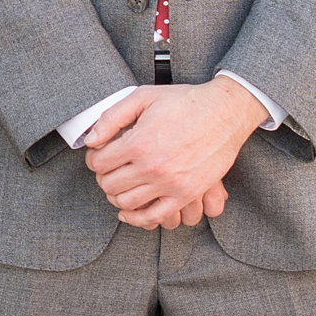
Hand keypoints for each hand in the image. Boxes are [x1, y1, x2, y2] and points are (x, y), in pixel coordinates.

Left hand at [83, 79, 266, 229]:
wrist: (225, 112)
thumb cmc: (184, 102)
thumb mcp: (143, 97)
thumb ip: (112, 117)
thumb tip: (90, 140)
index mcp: (139, 142)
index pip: (99, 163)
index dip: (94, 159)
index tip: (99, 155)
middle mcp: (152, 166)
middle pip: (109, 184)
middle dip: (104, 176)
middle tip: (110, 169)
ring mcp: (170, 183)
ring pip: (126, 203)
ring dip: (117, 195)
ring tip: (121, 184)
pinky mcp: (186, 194)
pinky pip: (154, 217)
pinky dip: (137, 218)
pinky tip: (129, 211)